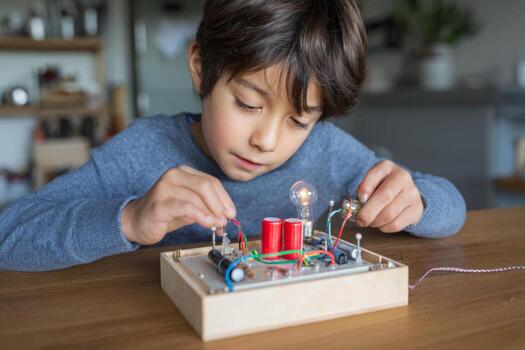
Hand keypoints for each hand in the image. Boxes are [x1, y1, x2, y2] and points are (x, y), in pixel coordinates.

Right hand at [121, 165, 235, 244]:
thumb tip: (226, 217)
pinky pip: (183, 207)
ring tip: (219, 224)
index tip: (231, 212)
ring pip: (196, 196)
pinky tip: (207, 223)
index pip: (210, 181)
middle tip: (227, 218)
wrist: (135, 221)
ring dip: (211, 212)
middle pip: (205, 185)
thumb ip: (207, 209)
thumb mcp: (190, 208)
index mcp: (183, 172)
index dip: (224, 198)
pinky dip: (199, 215)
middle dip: (220, 203)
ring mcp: (164, 188)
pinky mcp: (158, 204)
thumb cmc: (164, 213)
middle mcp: (173, 176)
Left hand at [355, 160, 423, 232]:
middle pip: (384, 196)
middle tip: (360, 220)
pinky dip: (385, 228)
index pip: (375, 173)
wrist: (403, 193)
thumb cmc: (381, 188)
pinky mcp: (417, 209)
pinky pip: (397, 224)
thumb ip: (363, 191)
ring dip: (375, 222)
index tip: (360, 199)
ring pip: (390, 213)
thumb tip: (358, 206)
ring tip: (370, 222)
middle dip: (368, 212)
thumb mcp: (370, 183)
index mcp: (387, 167)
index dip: (366, 187)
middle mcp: (402, 177)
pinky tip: (382, 224)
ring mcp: (412, 193)